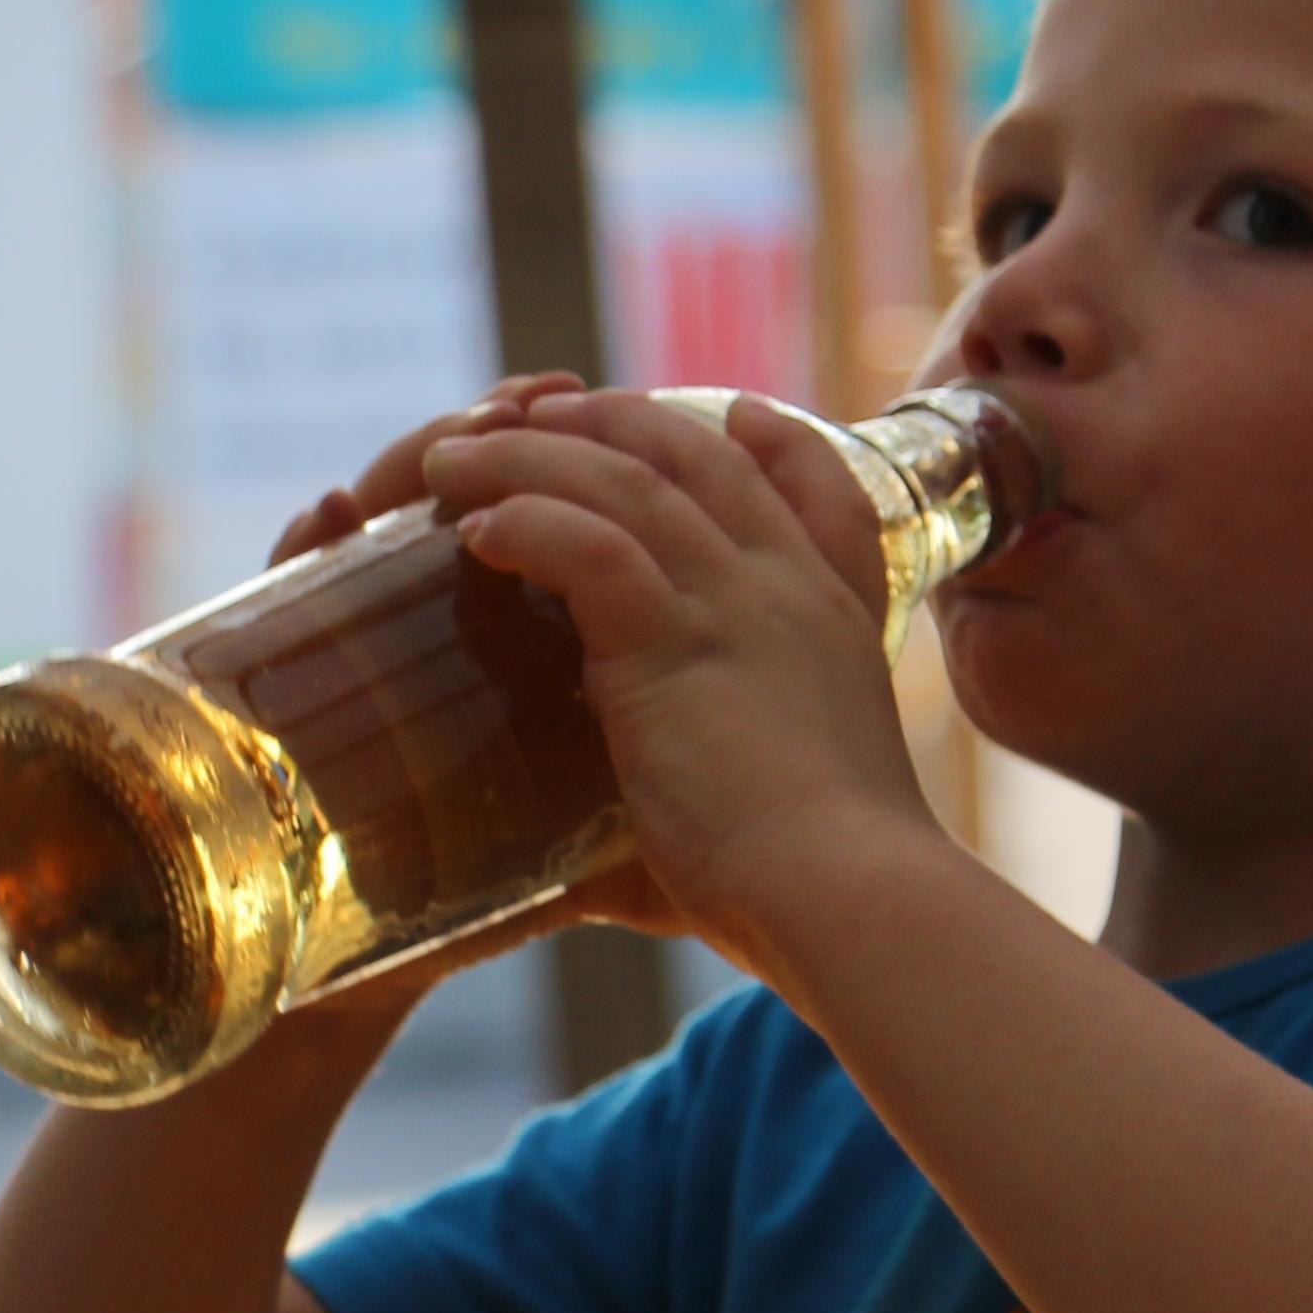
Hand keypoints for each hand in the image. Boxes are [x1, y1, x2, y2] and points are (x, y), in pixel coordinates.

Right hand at [264, 374, 689, 1030]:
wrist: (339, 991)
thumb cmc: (456, 909)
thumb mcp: (579, 828)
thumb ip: (630, 771)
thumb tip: (745, 751)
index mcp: (481, 642)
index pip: (517, 505)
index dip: (555, 449)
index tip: (602, 411)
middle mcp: (400, 623)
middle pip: (439, 482)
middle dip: (498, 428)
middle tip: (540, 397)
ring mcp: (333, 643)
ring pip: (360, 510)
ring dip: (407, 460)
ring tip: (458, 433)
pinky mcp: (272, 687)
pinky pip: (280, 591)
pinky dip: (303, 547)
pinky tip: (327, 514)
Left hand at [419, 389, 950, 977]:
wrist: (851, 898)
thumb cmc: (822, 896)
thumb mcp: (798, 820)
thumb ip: (721, 816)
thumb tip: (636, 890)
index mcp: (839, 623)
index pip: (822, 495)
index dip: (778, 443)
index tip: (738, 414)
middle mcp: (791, 590)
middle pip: (701, 455)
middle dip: (616, 421)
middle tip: (545, 415)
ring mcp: (736, 603)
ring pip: (626, 480)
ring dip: (532, 456)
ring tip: (462, 456)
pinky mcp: (672, 637)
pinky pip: (586, 542)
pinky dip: (525, 522)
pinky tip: (477, 533)